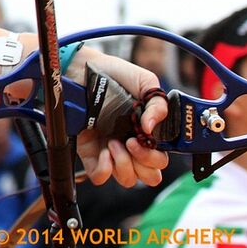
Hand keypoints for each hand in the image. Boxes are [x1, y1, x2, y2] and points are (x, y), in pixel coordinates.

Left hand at [68, 46, 168, 186]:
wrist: (86, 67)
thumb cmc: (116, 75)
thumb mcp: (145, 82)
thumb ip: (158, 104)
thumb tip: (150, 128)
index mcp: (147, 134)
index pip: (160, 163)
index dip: (155, 158)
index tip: (143, 138)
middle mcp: (130, 145)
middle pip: (148, 177)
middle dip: (143, 163)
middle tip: (130, 141)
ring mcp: (110, 150)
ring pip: (126, 179)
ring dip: (124, 165)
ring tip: (113, 142)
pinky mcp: (89, 151)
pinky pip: (99, 176)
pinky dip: (104, 169)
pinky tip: (104, 151)